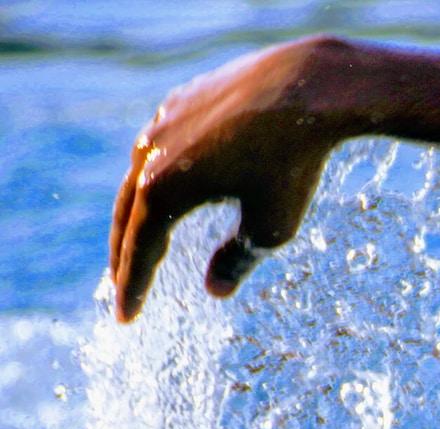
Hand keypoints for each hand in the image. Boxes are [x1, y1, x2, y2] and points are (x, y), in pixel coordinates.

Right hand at [110, 36, 349, 320]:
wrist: (307, 88)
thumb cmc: (292, 164)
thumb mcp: (271, 227)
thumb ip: (238, 259)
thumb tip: (216, 290)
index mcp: (163, 189)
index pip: (139, 250)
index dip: (133, 288)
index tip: (126, 319)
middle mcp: (150, 153)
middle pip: (128, 215)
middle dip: (124, 255)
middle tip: (121, 288)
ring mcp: (162, 122)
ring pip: (139, 176)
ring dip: (137, 212)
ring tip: (139, 241)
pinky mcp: (181, 101)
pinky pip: (160, 147)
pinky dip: (157, 175)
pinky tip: (166, 188)